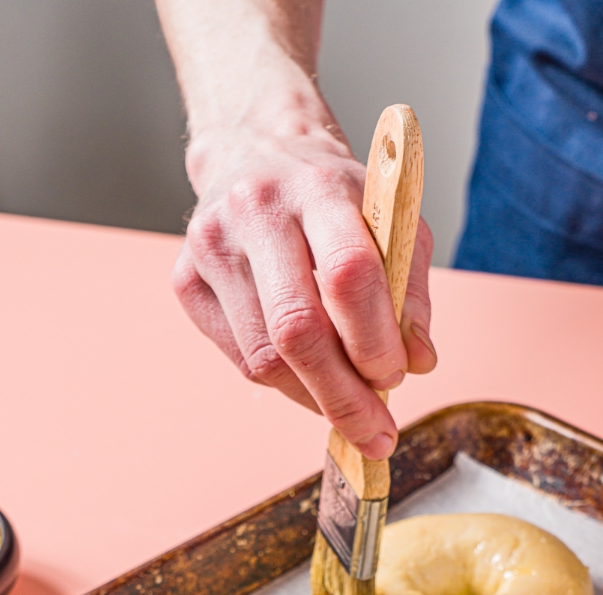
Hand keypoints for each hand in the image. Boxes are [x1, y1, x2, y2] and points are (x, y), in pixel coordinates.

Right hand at [175, 124, 435, 459]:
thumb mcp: (391, 223)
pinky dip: (284, 385)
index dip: (375, 341)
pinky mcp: (186, 281)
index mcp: (319, 188)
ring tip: (347, 404)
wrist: (256, 151)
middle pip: (297, 330)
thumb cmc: (332, 196)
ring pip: (263, 358)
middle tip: (375, 433)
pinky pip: (239, 360)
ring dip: (314, 398)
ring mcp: (211, 247)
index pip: (349, 275)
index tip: (396, 378)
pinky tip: (309, 381)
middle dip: (343, 396)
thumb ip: (409, 293)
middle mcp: (257, 212)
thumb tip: (417, 364)